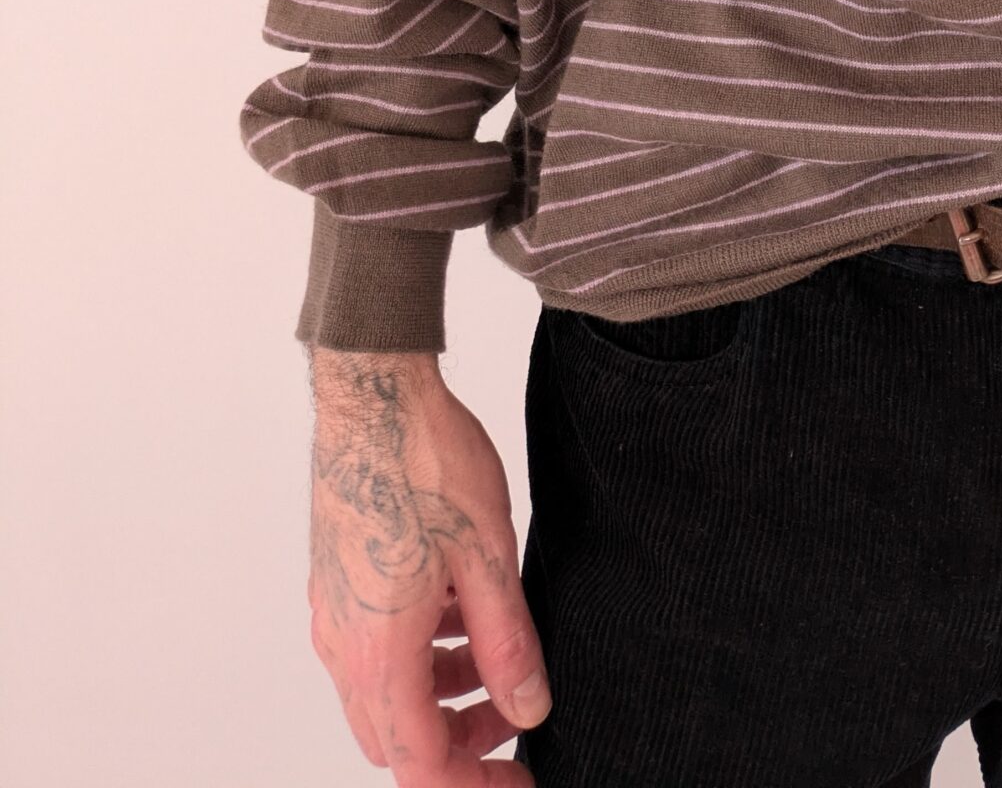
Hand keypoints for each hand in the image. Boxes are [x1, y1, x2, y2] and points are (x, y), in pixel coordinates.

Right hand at [307, 350, 549, 781]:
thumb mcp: (489, 557)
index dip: (473, 785)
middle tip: (515, 716)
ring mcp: (333, 614)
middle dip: (458, 743)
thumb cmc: (425, 462)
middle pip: (396, 739)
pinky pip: (373, 648)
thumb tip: (529, 708)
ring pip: (383, 694)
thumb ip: (508, 643)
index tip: (519, 778)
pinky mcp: (336, 583)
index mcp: (381, 653)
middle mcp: (344, 645)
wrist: (373, 392)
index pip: (420, 765)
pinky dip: (419, 654)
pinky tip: (459, 612)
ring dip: (440, 695)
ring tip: (497, 658)